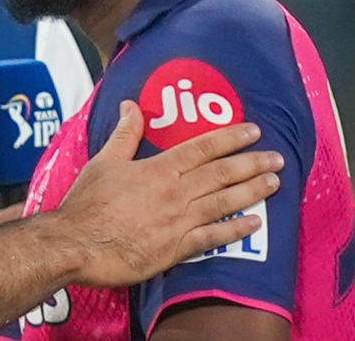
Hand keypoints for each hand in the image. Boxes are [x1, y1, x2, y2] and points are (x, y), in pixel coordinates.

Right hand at [55, 100, 282, 287]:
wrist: (77, 245)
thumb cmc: (86, 204)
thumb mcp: (104, 161)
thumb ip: (124, 134)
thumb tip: (131, 105)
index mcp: (159, 169)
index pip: (202, 148)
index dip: (230, 138)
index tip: (253, 131)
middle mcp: (175, 193)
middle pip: (221, 174)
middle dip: (252, 163)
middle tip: (277, 158)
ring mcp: (179, 222)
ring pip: (224, 202)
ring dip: (252, 191)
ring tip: (275, 183)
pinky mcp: (176, 249)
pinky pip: (213, 237)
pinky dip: (236, 230)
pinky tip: (255, 223)